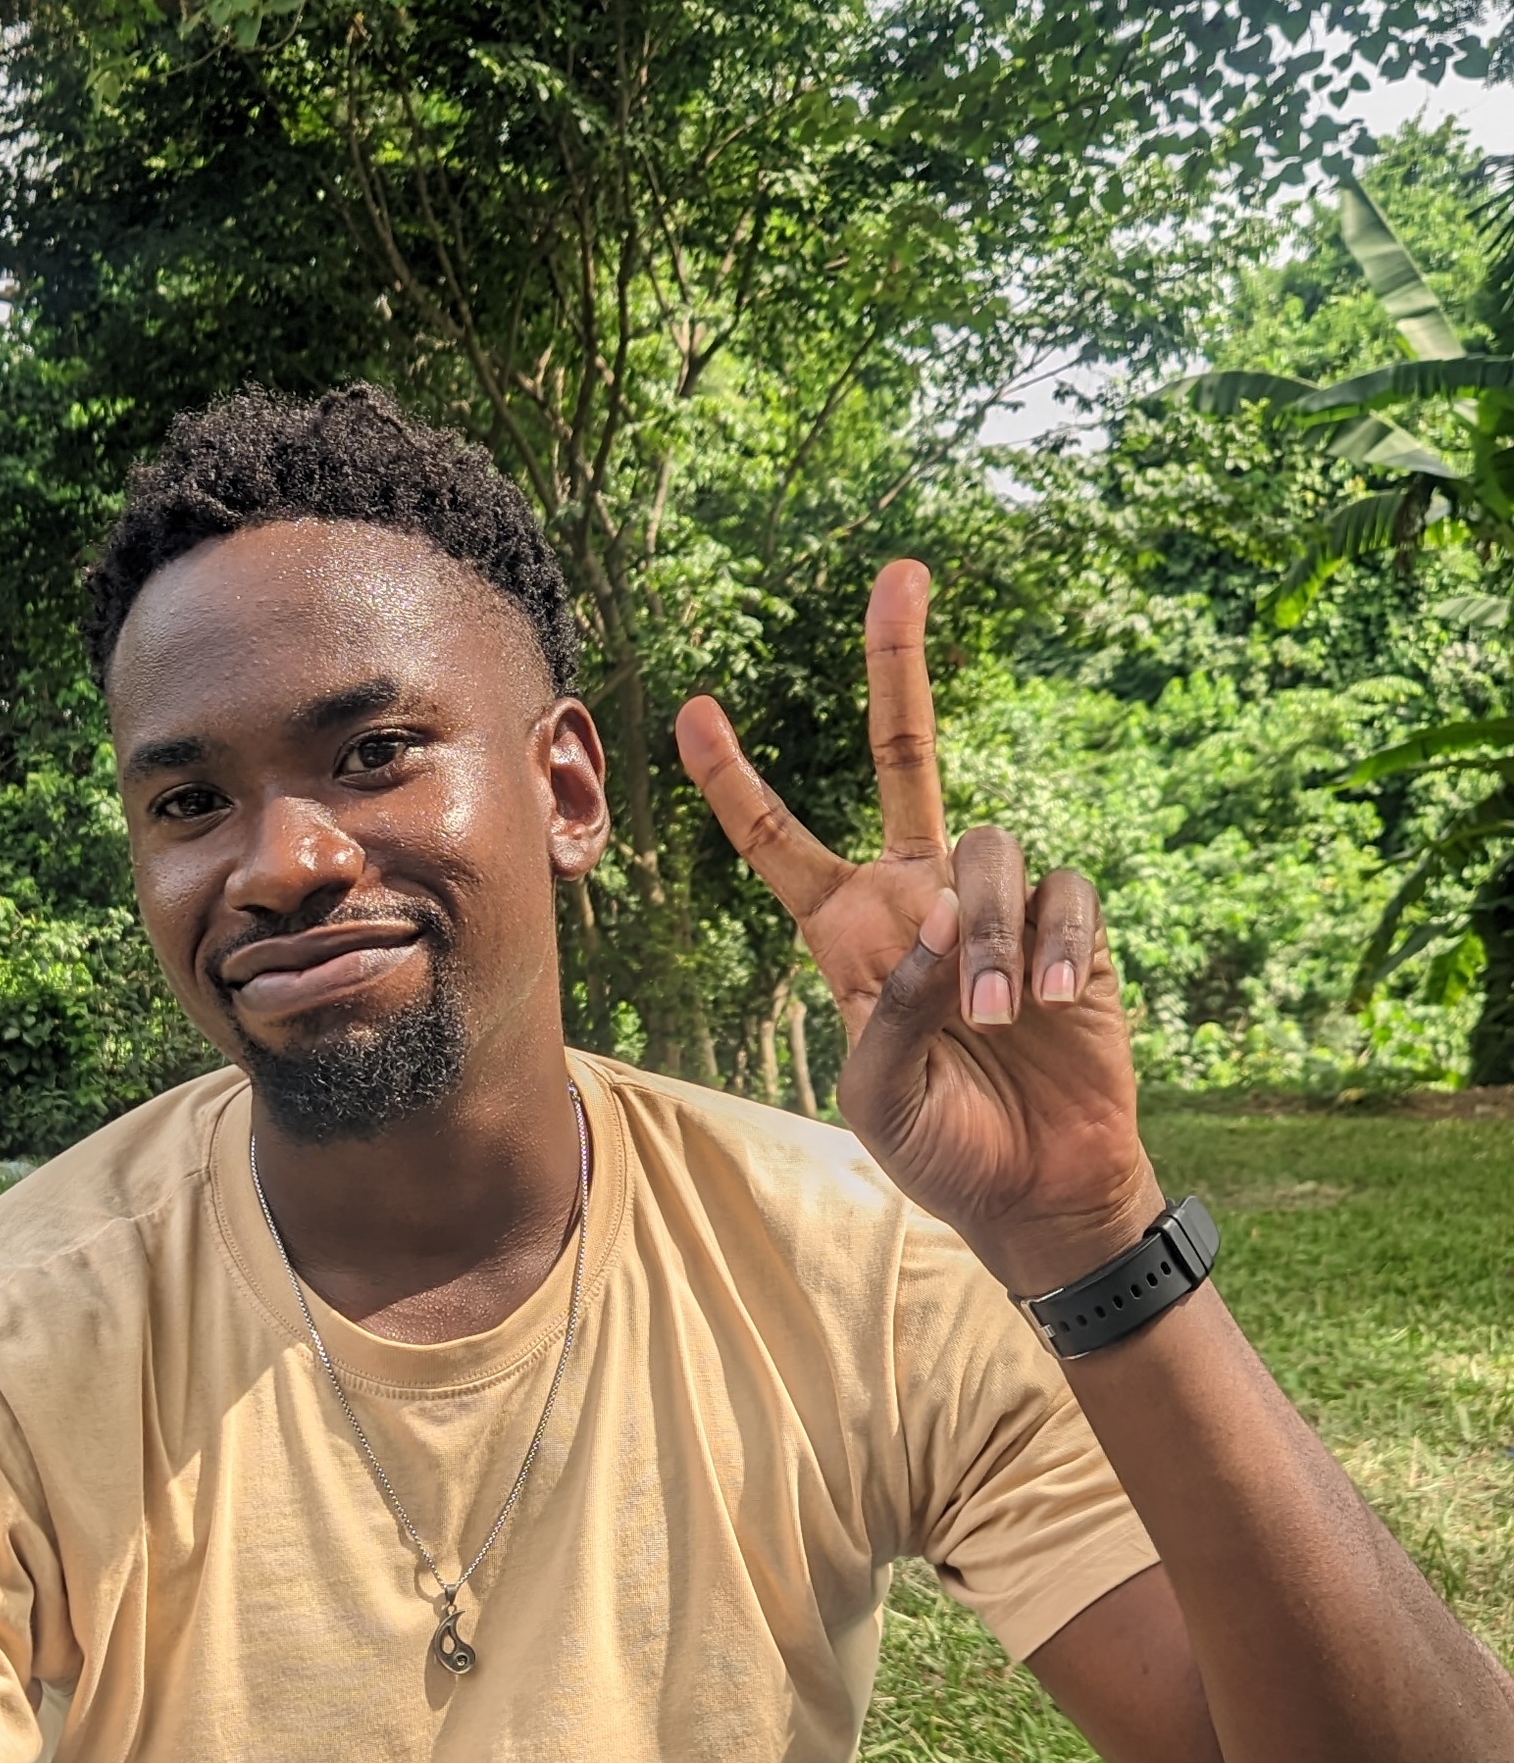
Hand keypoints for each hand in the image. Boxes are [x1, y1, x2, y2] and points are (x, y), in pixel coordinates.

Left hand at [676, 559, 1159, 1293]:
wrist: (1040, 1189)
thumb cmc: (942, 1148)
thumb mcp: (879, 1097)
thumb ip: (895, 1010)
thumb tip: (941, 918)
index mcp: (847, 931)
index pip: (778, 841)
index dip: (735, 780)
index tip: (691, 709)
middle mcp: (917, 896)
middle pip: (905, 754)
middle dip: (898, 663)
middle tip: (899, 573)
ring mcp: (995, 905)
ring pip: (987, 848)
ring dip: (987, 935)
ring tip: (994, 1019)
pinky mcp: (1072, 926)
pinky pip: (1063, 893)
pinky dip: (1056, 946)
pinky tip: (1056, 1006)